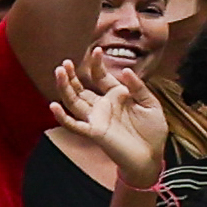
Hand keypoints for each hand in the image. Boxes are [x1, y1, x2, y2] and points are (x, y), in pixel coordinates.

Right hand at [53, 51, 165, 183]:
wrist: (151, 155)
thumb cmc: (152, 130)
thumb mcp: (150, 103)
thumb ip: (138, 87)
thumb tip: (125, 70)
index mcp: (116, 96)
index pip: (101, 77)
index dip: (97, 65)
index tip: (97, 50)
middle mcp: (103, 106)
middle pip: (81, 88)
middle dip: (72, 76)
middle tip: (64, 63)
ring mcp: (97, 119)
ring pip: (74, 102)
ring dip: (65, 88)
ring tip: (58, 73)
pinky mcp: (94, 132)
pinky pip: (74, 124)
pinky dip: (62, 117)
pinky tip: (54, 106)